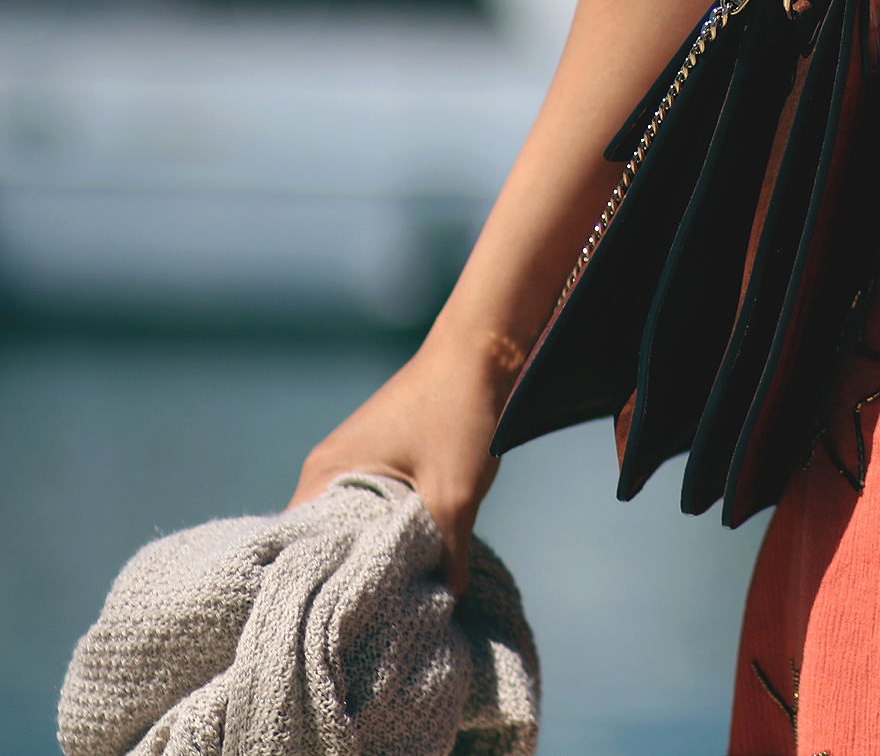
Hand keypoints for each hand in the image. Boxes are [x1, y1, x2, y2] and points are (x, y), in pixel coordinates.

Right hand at [290, 335, 508, 595]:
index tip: (336, 626)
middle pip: (326, 542)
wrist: (484, 349)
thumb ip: (445, 555)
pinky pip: (374, 508)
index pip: (298, 551)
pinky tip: (412, 556)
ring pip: (355, 525)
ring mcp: (353, 461)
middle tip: (372, 620)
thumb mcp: (454, 494)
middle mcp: (327, 470)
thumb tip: (445, 606)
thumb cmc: (459, 412)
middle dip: (351, 578)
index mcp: (326, 476)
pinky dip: (391, 531)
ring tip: (394, 596)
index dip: (318, 590)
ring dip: (376, 553)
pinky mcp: (381, 458)